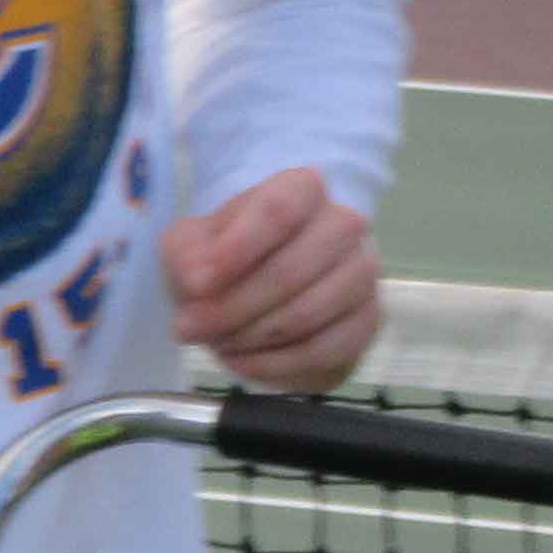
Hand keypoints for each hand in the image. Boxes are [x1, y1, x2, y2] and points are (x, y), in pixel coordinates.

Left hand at [165, 165, 381, 390]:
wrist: (255, 287)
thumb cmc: (223, 257)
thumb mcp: (188, 246)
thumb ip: (186, 255)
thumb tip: (197, 281)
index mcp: (302, 189)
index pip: (277, 211)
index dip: (235, 250)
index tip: (196, 285)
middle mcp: (344, 224)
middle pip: (291, 269)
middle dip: (232, 307)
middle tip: (190, 328)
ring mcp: (361, 272)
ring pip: (308, 313)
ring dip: (251, 337)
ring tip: (216, 343)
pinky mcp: (366, 319)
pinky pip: (324, 350)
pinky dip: (276, 364)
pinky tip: (242, 362)